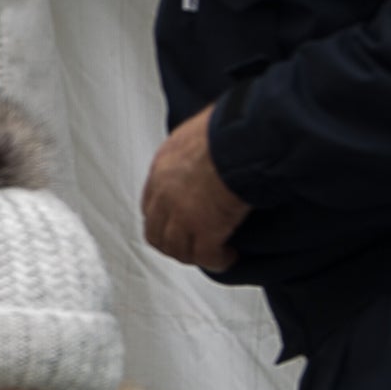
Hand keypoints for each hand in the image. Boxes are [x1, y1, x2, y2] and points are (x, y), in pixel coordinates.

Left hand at [139, 108, 248, 272]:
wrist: (240, 141)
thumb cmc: (228, 128)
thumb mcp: (199, 130)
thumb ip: (194, 146)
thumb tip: (208, 146)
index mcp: (162, 168)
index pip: (150, 204)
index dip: (163, 218)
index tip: (177, 223)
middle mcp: (165, 195)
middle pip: (156, 233)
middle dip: (172, 243)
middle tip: (192, 245)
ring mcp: (182, 216)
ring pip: (177, 249)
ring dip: (194, 255)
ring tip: (213, 253)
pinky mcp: (205, 231)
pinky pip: (206, 257)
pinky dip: (217, 261)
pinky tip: (229, 256)